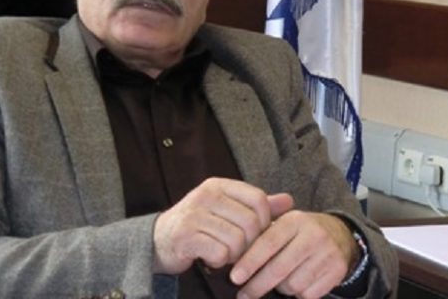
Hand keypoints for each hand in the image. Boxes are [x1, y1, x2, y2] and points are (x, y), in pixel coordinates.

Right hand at [152, 177, 293, 273]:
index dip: (265, 221)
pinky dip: (220, 262)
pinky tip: (211, 258)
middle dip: (250, 243)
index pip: (259, 199)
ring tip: (224, 253)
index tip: (257, 233)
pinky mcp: (186, 236)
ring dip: (235, 255)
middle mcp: (207, 195)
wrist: (158, 240)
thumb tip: (289, 201)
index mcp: (220, 185)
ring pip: (237, 240)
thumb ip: (257, 205)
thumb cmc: (199, 224)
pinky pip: (220, 254)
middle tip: (239, 249)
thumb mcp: (227, 208)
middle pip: (251, 223)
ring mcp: (195, 215)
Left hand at [230, 211, 358, 298]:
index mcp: (295, 220)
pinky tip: (300, 281)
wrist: (340, 235)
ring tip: (281, 279)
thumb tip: (230, 255)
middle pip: (279, 268)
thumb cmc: (301, 233)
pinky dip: (300, 293)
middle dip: (257, 285)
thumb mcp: (284, 225)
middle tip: (243, 294)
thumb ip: (261, 235)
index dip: (250, 262)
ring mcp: (327, 253)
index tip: (235, 277)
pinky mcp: (337, 270)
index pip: (268, 243)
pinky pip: (308, 294)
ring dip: (281, 288)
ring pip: (292, 284)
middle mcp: (313, 235)